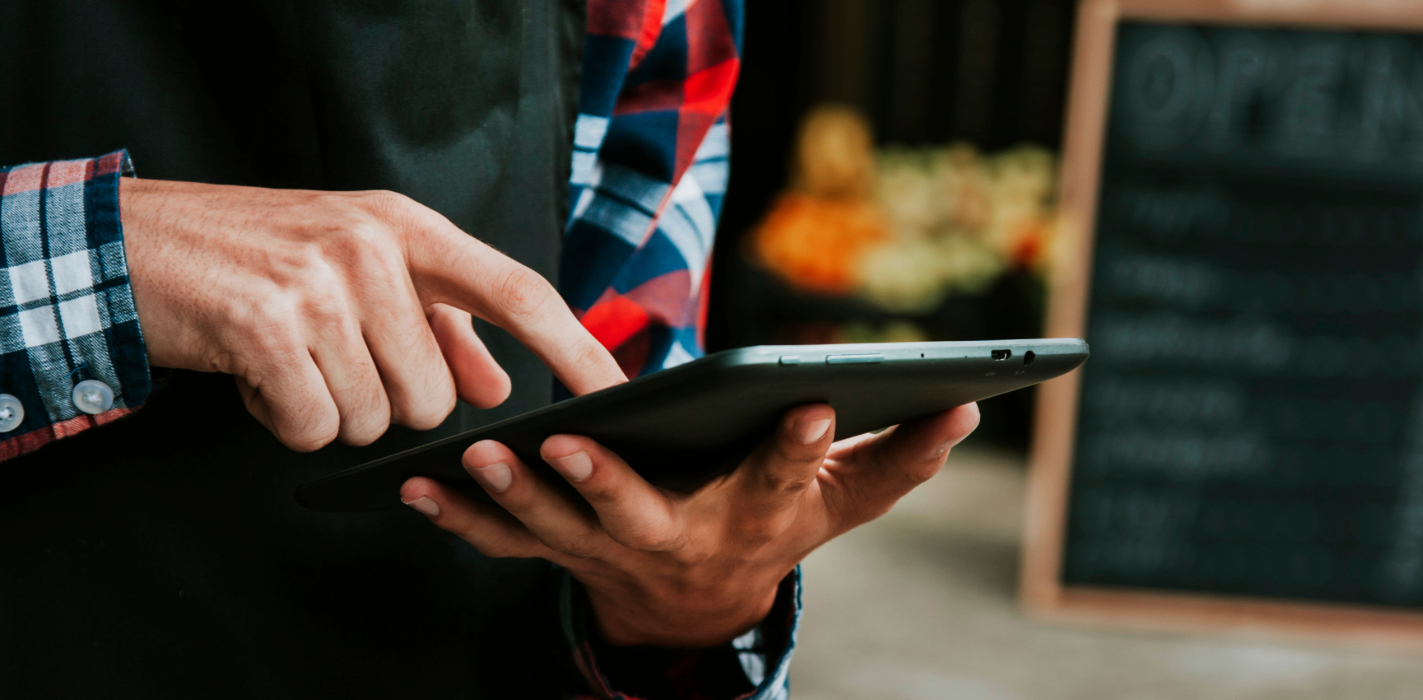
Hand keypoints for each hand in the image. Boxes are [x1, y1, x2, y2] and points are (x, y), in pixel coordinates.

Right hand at [120, 178, 623, 449]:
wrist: (132, 243)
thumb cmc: (256, 258)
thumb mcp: (359, 267)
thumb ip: (442, 325)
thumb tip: (499, 387)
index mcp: (408, 226)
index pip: (520, 292)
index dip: (576, 350)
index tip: (617, 396)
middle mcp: (373, 246)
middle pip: (437, 396)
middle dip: (385, 400)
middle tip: (329, 358)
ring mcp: (321, 283)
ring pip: (377, 420)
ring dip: (331, 409)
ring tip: (288, 358)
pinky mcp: (266, 327)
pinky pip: (315, 428)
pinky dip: (286, 420)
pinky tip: (258, 376)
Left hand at [399, 402, 979, 646]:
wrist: (703, 603)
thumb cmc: (776, 527)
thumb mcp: (844, 501)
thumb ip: (899, 456)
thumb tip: (966, 407)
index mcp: (756, 515)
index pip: (787, 476)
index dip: (803, 443)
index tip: (818, 400)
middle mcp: (681, 540)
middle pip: (641, 517)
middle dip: (605, 485)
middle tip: (569, 446)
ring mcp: (612, 554)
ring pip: (558, 533)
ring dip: (515, 497)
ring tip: (476, 455)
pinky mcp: (563, 552)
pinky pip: (507, 544)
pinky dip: (459, 519)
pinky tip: (414, 487)